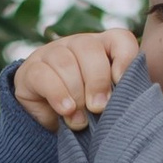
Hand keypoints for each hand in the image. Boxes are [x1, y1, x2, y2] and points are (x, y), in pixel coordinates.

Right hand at [11, 25, 139, 128]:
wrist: (47, 123)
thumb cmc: (85, 111)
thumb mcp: (106, 103)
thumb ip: (120, 96)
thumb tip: (132, 101)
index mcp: (102, 47)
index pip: (119, 38)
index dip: (124, 58)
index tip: (122, 83)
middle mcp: (77, 44)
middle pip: (89, 48)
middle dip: (97, 81)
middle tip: (99, 107)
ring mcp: (51, 53)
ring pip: (66, 62)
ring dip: (76, 93)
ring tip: (80, 120)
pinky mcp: (30, 69)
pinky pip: (44, 75)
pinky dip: (57, 95)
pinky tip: (66, 111)